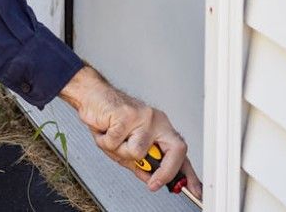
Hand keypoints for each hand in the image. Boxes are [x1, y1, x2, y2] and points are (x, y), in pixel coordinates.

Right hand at [60, 67, 201, 197]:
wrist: (92, 96)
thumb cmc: (108, 118)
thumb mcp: (125, 147)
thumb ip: (140, 163)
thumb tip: (151, 179)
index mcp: (160, 127)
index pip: (181, 152)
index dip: (188, 173)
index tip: (193, 189)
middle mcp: (156, 121)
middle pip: (177, 149)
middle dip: (165, 172)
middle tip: (152, 183)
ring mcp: (144, 116)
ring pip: (138, 151)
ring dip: (120, 152)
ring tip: (112, 139)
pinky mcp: (127, 114)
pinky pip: (116, 142)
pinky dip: (105, 141)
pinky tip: (105, 129)